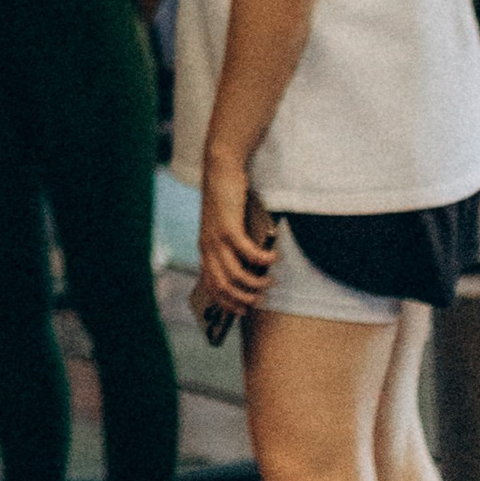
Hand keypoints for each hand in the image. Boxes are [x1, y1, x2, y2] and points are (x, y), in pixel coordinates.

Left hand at [195, 146, 279, 322]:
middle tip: (259, 301)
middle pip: (222, 285)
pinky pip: (247, 252)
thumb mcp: (226, 227)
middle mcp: (207, 248)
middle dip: (242, 299)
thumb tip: (252, 270)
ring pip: (234, 274)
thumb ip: (233, 247)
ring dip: (255, 283)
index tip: (242, 311)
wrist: (220, 170)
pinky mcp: (228, 227)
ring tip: (270, 282)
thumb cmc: (228, 199)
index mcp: (205, 250)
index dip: (226, 303)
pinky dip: (262, 260)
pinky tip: (274, 260)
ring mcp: (216, 238)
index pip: (211, 286)